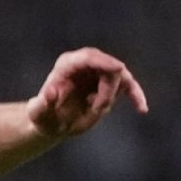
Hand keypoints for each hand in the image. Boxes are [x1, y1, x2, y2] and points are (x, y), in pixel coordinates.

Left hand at [27, 47, 148, 136]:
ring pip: (119, 77)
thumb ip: (43, 103)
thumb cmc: (44, 116)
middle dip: (106, 90)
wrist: (52, 122)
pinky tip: (142, 109)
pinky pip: (127, 86)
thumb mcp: (38, 113)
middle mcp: (84, 63)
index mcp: (66, 65)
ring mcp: (99, 71)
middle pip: (107, 67)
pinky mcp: (109, 82)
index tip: (118, 68)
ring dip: (113, 96)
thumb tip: (50, 91)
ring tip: (96, 111)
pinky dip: (135, 95)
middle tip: (96, 110)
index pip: (87, 57)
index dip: (103, 61)